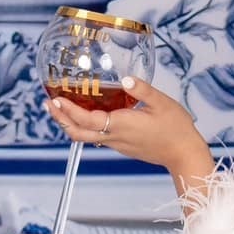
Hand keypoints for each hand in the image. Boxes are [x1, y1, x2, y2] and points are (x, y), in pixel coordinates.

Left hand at [47, 73, 210, 176]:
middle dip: (61, 120)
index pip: (88, 120)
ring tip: (61, 108)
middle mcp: (115, 136)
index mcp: (122, 125)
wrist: (184, 154)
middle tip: (49, 104)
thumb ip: (142, 90)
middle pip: (78, 133)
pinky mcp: (122, 145)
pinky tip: (87, 114)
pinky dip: (85, 126)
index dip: (69, 111)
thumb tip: (125, 78)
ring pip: (86, 137)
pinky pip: (97, 137)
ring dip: (71, 123)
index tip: (56, 100)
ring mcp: (117, 143)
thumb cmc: (176, 129)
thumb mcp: (162, 103)